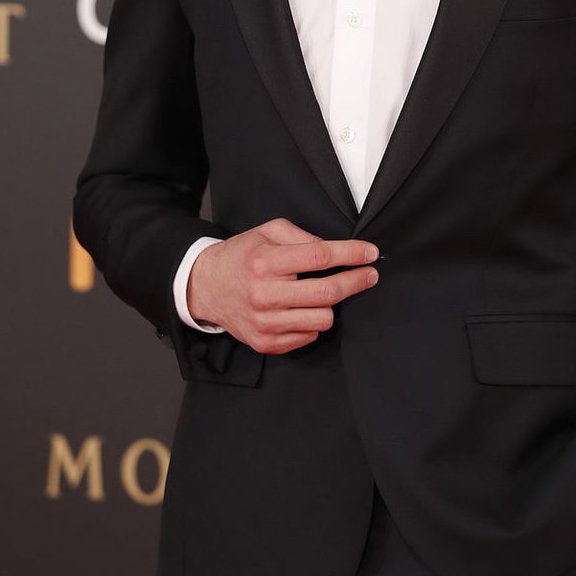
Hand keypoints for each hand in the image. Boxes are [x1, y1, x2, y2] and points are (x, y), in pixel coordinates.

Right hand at [186, 216, 380, 353]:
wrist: (205, 286)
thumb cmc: (242, 255)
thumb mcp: (268, 232)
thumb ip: (302, 237)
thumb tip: (333, 250)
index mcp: (266, 262)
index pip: (320, 257)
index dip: (351, 254)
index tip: (370, 253)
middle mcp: (265, 295)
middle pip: (327, 293)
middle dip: (356, 281)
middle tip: (369, 274)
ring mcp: (265, 323)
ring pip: (322, 319)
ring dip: (329, 305)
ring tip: (321, 293)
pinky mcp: (265, 343)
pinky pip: (308, 337)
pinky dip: (312, 323)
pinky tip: (302, 309)